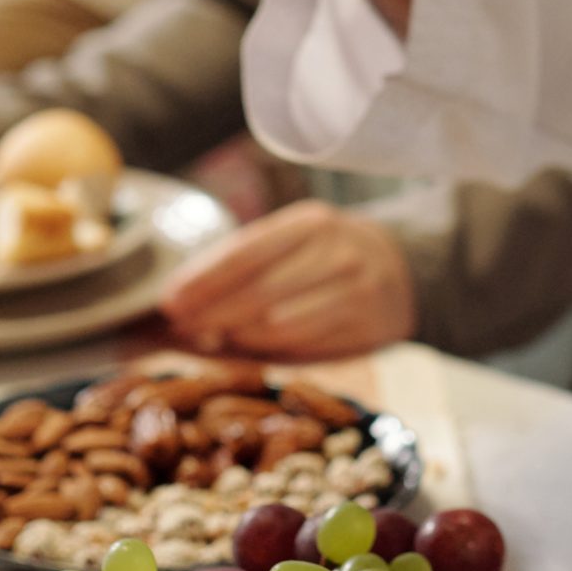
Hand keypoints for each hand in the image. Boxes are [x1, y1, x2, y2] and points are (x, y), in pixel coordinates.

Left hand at [160, 199, 418, 358]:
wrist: (402, 267)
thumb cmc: (325, 254)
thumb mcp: (293, 238)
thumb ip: (244, 263)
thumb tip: (181, 300)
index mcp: (310, 221)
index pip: (245, 251)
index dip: (202, 279)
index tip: (169, 300)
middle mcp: (337, 251)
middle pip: (258, 291)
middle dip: (211, 313)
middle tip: (181, 327)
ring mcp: (356, 290)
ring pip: (278, 323)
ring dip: (236, 335)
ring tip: (209, 339)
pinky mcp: (367, 325)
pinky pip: (304, 344)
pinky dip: (268, 349)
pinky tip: (248, 346)